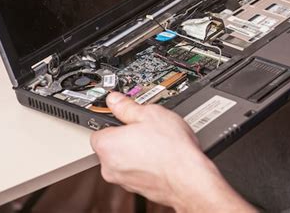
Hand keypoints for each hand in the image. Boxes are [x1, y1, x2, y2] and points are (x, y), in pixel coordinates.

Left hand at [90, 92, 255, 211]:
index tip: (128, 116)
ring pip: (126, 159)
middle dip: (128, 136)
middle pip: (113, 145)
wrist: (190, 178)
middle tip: (147, 127)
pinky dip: (147, 164)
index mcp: (107, 146)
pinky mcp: (139, 189)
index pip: (100, 128)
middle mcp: (110, 167)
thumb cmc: (171, 149)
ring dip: (138, 151)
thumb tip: (115, 100)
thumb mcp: (151, 114)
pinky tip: (164, 155)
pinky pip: (138, 171)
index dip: (116, 120)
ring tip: (159, 141)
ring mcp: (124, 181)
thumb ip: (127, 107)